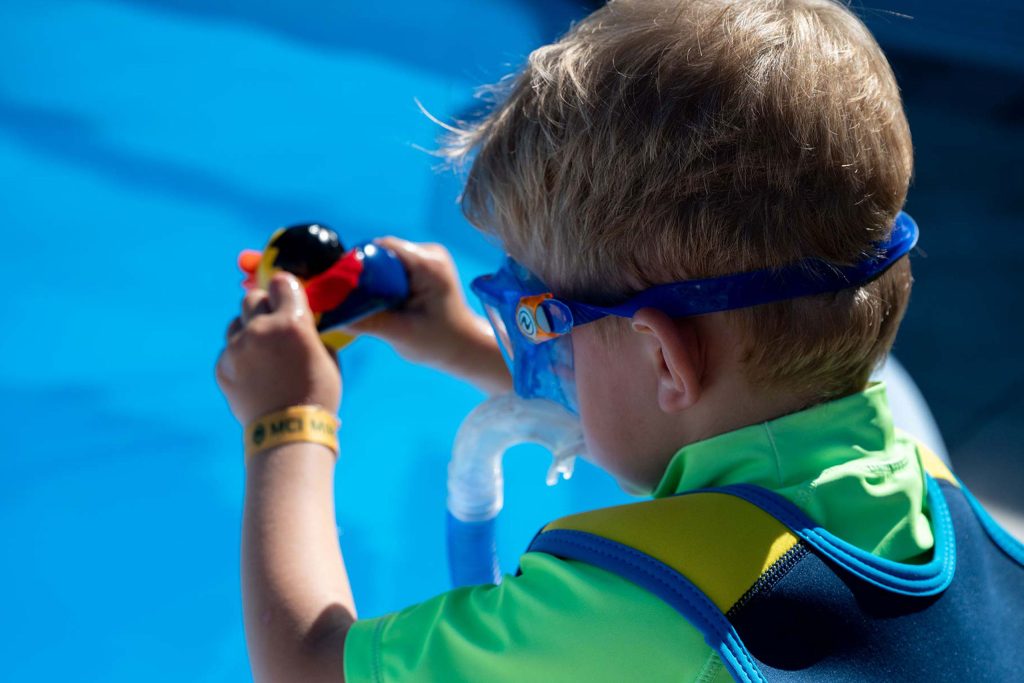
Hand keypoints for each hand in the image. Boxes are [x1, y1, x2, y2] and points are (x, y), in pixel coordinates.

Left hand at [216, 273, 340, 424]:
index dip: (286, 288)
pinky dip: (240, 356)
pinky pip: (228, 350)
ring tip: (262, 349)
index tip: (288, 296)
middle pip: (252, 298)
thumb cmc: (317, 396)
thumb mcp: (328, 359)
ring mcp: (236, 348)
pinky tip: (254, 372)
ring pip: (236, 323)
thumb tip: (304, 324)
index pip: (282, 282)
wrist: (287, 433)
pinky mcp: (222, 367)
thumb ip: (312, 334)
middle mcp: (260, 329)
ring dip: (249, 329)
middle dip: (264, 305)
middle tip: (273, 321)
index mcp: (292, 323)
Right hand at [348, 238, 511, 393]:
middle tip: (351, 300)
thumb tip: (330, 314)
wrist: (464, 346)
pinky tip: (381, 302)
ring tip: (369, 304)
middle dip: (364, 275)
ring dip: (374, 280)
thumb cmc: (439, 342)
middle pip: (381, 252)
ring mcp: (427, 256)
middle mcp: (429, 253)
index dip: (358, 264)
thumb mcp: (401, 335)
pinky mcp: (422, 264)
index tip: (341, 287)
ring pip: (385, 259)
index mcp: (429, 265)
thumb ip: (368, 322)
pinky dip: (382, 282)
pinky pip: (392, 265)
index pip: (382, 248)